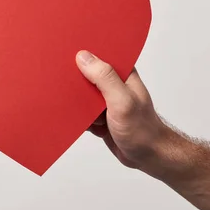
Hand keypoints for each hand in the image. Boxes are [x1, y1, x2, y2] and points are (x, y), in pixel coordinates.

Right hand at [76, 50, 167, 168]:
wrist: (148, 157)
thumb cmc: (142, 130)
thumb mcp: (122, 101)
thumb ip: (105, 78)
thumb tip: (84, 57)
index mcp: (123, 74)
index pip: (102, 55)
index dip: (85, 52)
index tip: (67, 53)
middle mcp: (114, 85)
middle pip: (88, 74)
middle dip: (75, 79)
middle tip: (62, 82)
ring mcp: (106, 101)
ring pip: (82, 94)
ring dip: (75, 101)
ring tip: (71, 105)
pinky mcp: (99, 116)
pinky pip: (82, 112)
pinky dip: (77, 116)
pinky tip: (77, 121)